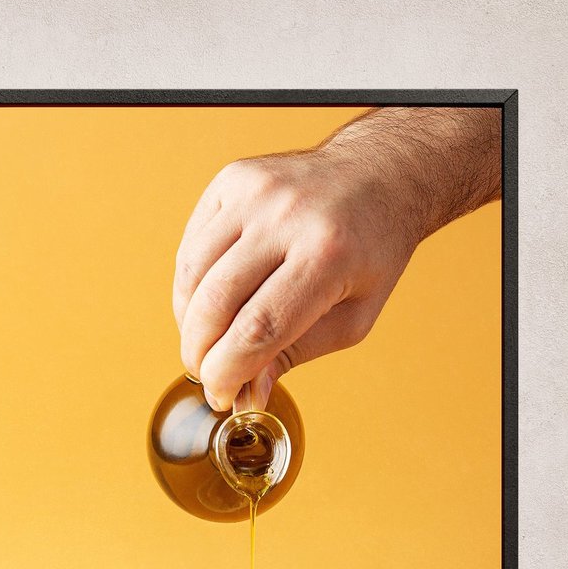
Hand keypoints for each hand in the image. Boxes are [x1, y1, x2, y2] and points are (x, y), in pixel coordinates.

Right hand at [172, 107, 500, 412]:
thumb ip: (298, 352)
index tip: (221, 395)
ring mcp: (255, 192)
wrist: (379, 173)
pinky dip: (190, 284)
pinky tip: (205, 302)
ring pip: (194, 273)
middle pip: (217, 302)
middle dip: (200, 351)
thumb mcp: (355, 315)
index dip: (229, 371)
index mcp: (329, 255)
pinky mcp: (233, 179)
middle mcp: (287, 217)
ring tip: (204, 341)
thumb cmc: (372, 250)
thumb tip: (246, 391)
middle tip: (206, 373)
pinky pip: (192, 244)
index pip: (259, 327)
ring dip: (188, 320)